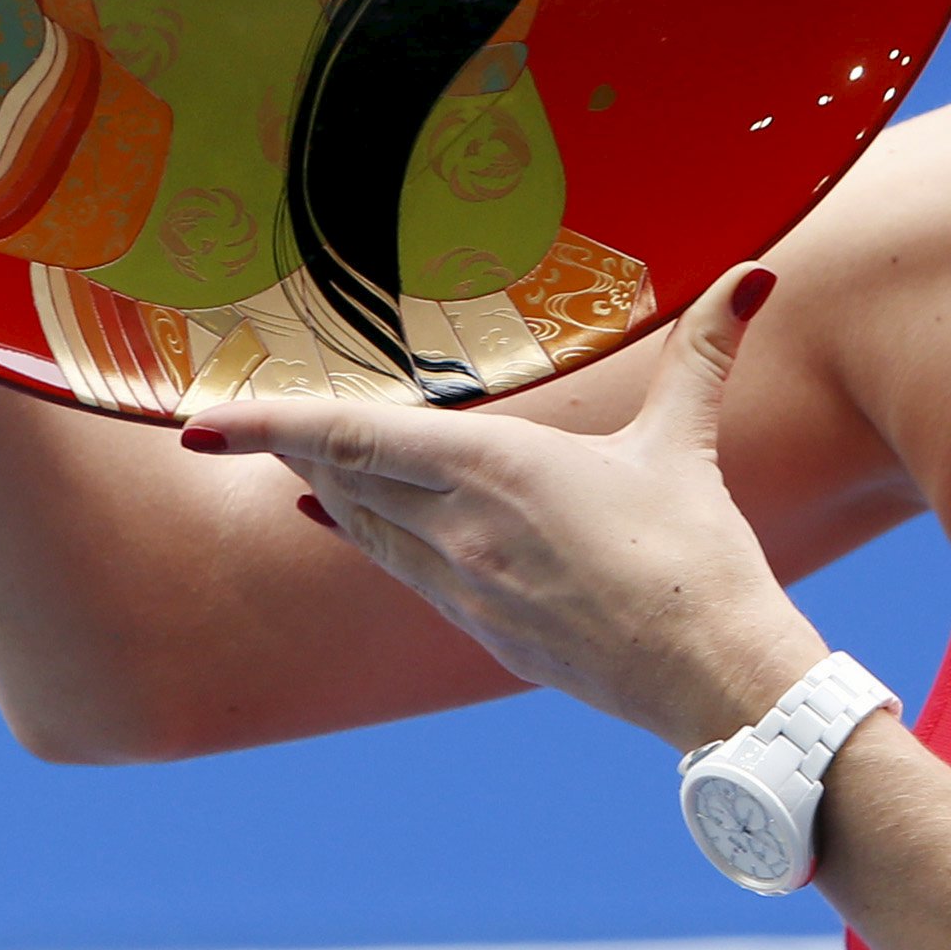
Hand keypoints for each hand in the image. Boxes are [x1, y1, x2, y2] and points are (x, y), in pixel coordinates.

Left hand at [186, 266, 824, 749]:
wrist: (708, 676)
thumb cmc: (699, 556)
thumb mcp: (686, 443)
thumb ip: (705, 352)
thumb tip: (751, 273)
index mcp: (498, 471)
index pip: (354, 439)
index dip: (268, 426)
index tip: (199, 424)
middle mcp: (462, 531)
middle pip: (342, 480)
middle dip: (288, 448)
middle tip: (229, 421)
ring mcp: (465, 588)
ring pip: (363, 529)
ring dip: (323, 491)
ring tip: (288, 460)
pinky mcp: (481, 629)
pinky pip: (398, 571)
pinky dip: (361, 536)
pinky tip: (341, 523)